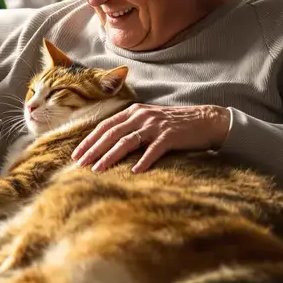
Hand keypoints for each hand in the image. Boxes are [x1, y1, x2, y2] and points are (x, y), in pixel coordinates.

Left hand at [71, 104, 231, 172]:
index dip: (89, 140)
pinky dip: (143, 161)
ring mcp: (155, 125)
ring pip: (127, 141)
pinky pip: (153, 150)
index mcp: (133, 111)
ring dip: (110, 156)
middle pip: (111, 133)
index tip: (76, 155)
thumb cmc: (174, 125)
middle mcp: (141, 116)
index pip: (105, 126)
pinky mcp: (170, 136)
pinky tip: (134, 171)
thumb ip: (130, 128)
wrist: (205, 120)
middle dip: (93, 149)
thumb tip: (107, 145)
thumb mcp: (148, 121)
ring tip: (97, 170)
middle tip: (79, 165)